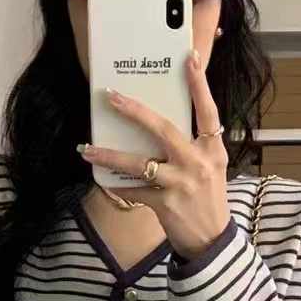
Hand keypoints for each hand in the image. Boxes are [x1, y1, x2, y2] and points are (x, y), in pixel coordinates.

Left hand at [76, 49, 230, 260]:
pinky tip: (103, 179)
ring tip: (87, 149)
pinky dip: (117, 185)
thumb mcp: (211, 168)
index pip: (208, 112)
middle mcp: (198, 164)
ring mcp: (182, 184)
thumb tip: (157, 126)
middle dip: (135, 111)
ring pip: (139, 163)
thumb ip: (192, 146)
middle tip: (112, 97)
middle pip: (163, 129)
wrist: (212, 241)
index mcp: (213, 150)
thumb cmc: (208, 199)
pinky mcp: (166, 205)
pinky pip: (134, 190)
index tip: (187, 59)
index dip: (199, 85)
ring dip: (110, 155)